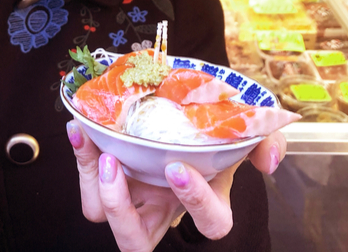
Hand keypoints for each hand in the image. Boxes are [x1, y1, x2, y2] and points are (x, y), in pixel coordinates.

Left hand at [67, 121, 285, 251]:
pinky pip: (86, 184)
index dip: (195, 201)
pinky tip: (81, 129)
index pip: (210, 224)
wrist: (184, 109)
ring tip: (95, 143)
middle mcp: (163, 211)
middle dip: (120, 208)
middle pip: (135, 242)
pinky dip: (81, 157)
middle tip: (116, 162)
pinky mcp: (107, 180)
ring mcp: (132, 200)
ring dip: (92, 181)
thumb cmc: (212, 132)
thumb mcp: (242, 135)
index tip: (178, 166)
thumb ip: (264, 143)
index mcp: (205, 205)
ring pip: (99, 214)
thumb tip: (266, 162)